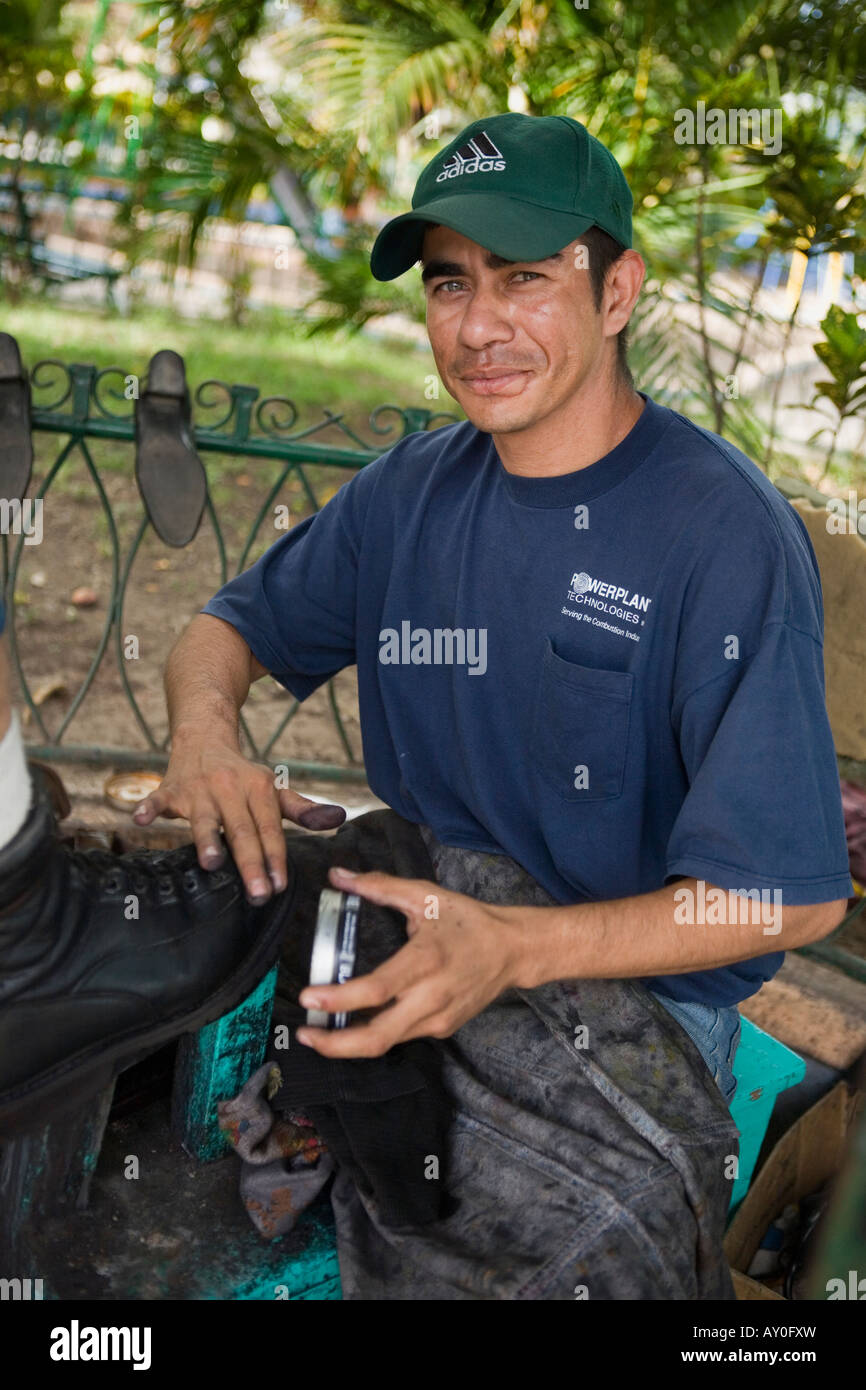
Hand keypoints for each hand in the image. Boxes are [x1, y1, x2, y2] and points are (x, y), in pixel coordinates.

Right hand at [131, 738, 345, 903]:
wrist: (203, 736)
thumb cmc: (241, 774)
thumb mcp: (273, 788)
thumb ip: (301, 809)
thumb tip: (336, 820)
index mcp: (258, 788)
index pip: (269, 828)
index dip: (276, 856)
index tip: (280, 885)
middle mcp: (230, 787)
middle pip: (241, 829)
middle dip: (250, 861)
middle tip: (257, 893)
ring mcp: (198, 788)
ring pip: (203, 816)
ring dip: (207, 838)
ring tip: (211, 862)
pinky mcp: (170, 789)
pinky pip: (157, 799)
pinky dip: (147, 808)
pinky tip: (137, 820)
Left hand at [295, 865, 526, 1055]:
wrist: (514, 950)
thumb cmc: (468, 922)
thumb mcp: (425, 896)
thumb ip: (380, 886)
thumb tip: (338, 875)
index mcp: (425, 961)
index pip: (376, 990)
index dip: (338, 999)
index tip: (308, 998)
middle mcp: (431, 997)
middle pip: (376, 1037)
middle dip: (334, 1045)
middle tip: (303, 1033)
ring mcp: (438, 1019)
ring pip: (387, 1043)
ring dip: (349, 1044)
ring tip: (319, 1032)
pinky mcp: (442, 1029)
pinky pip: (401, 1037)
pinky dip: (374, 1035)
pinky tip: (354, 1025)